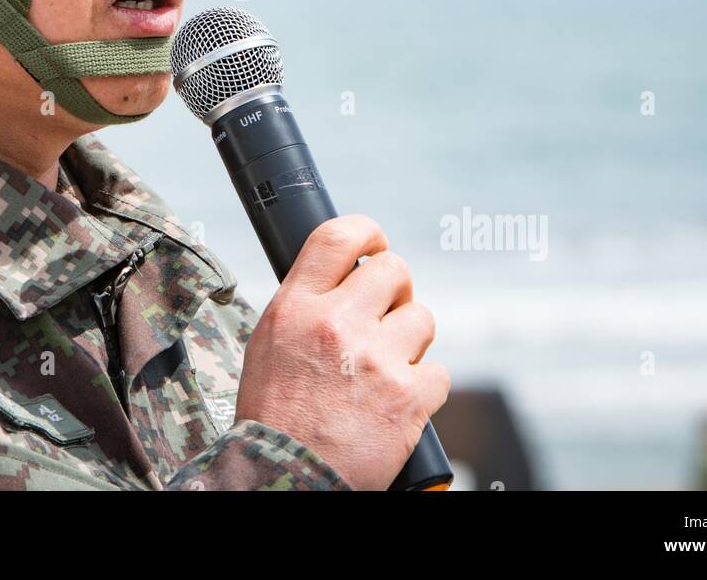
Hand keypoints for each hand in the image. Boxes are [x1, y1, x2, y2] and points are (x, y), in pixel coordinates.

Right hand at [234, 214, 449, 489]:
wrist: (284, 475)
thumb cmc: (274, 414)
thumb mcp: (269, 342)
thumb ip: (305, 305)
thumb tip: (342, 278)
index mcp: (296, 306)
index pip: (338, 237)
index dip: (367, 232)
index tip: (376, 244)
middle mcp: (337, 323)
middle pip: (393, 271)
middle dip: (397, 291)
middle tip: (386, 316)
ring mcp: (375, 359)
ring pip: (422, 319)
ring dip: (411, 341)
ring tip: (387, 367)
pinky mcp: (407, 397)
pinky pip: (437, 373)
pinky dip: (423, 389)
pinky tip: (398, 402)